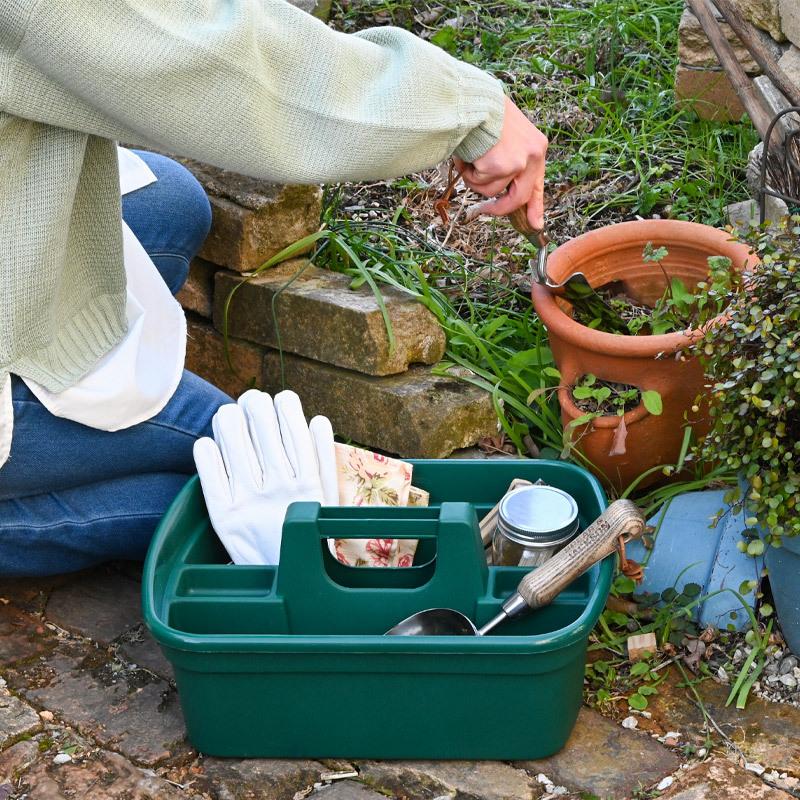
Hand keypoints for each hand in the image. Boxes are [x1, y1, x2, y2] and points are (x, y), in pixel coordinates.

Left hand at [193, 390, 337, 564]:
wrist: (284, 582)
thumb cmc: (307, 534)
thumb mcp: (326, 499)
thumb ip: (325, 459)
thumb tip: (318, 419)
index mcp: (308, 482)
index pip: (294, 425)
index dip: (284, 404)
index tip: (280, 400)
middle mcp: (279, 488)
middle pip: (261, 424)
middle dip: (255, 403)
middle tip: (251, 402)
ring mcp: (249, 500)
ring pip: (233, 438)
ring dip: (230, 419)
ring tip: (230, 417)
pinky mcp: (223, 515)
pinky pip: (209, 469)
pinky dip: (207, 450)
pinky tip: (211, 444)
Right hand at [455, 97, 547, 229]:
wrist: (474, 99)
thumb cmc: (485, 115)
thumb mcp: (506, 139)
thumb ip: (509, 162)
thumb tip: (500, 192)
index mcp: (537, 148)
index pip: (537, 184)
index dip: (536, 207)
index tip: (536, 225)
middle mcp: (533, 156)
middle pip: (518, 198)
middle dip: (499, 208)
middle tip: (484, 209)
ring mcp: (518, 162)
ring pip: (492, 191)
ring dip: (476, 179)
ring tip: (470, 157)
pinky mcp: (500, 166)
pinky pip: (479, 182)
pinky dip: (468, 172)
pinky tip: (467, 153)